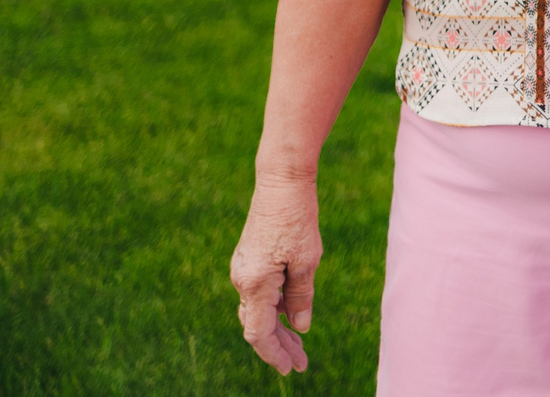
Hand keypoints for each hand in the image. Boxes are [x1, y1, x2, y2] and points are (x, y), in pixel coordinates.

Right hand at [231, 174, 323, 373]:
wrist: (280, 180)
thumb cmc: (297, 218)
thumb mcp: (307, 261)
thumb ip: (301, 298)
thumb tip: (299, 327)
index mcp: (255, 283)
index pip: (259, 334)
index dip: (275, 354)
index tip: (290, 369)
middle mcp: (242, 279)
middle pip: (258, 325)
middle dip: (279, 346)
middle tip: (301, 362)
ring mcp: (243, 268)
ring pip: (257, 310)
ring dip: (277, 329)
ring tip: (299, 345)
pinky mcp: (249, 259)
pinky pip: (259, 293)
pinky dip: (274, 308)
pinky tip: (291, 314)